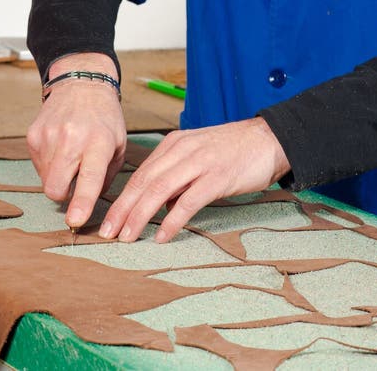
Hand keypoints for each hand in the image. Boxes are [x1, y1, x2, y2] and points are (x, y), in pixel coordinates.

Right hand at [26, 53, 126, 228]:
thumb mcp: (119, 144)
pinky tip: (60, 145)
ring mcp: (49, 136)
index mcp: (99, 142)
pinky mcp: (33, 135)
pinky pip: (38, 166)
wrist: (81, 84)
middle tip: (75, 180)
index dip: (81, 202)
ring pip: (46, 180)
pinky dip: (49, 163)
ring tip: (71, 153)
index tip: (75, 220)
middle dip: (64, 195)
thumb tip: (90, 204)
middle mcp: (72, 139)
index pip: (89, 178)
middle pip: (56, 188)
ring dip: (58, 176)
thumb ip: (107, 176)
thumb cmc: (105, 118)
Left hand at [99, 117, 290, 242]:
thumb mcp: (198, 157)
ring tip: (127, 237)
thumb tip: (160, 207)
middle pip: (144, 182)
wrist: (269, 139)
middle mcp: (183, 150)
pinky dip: (172, 219)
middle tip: (107, 233)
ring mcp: (200, 162)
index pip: (141, 173)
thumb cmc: (234, 150)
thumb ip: (177, 178)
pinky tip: (162, 235)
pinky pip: (189, 200)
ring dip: (140, 215)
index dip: (122, 198)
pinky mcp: (218, 176)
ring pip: (160, 189)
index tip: (108, 220)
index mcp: (175, 144)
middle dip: (123, 209)